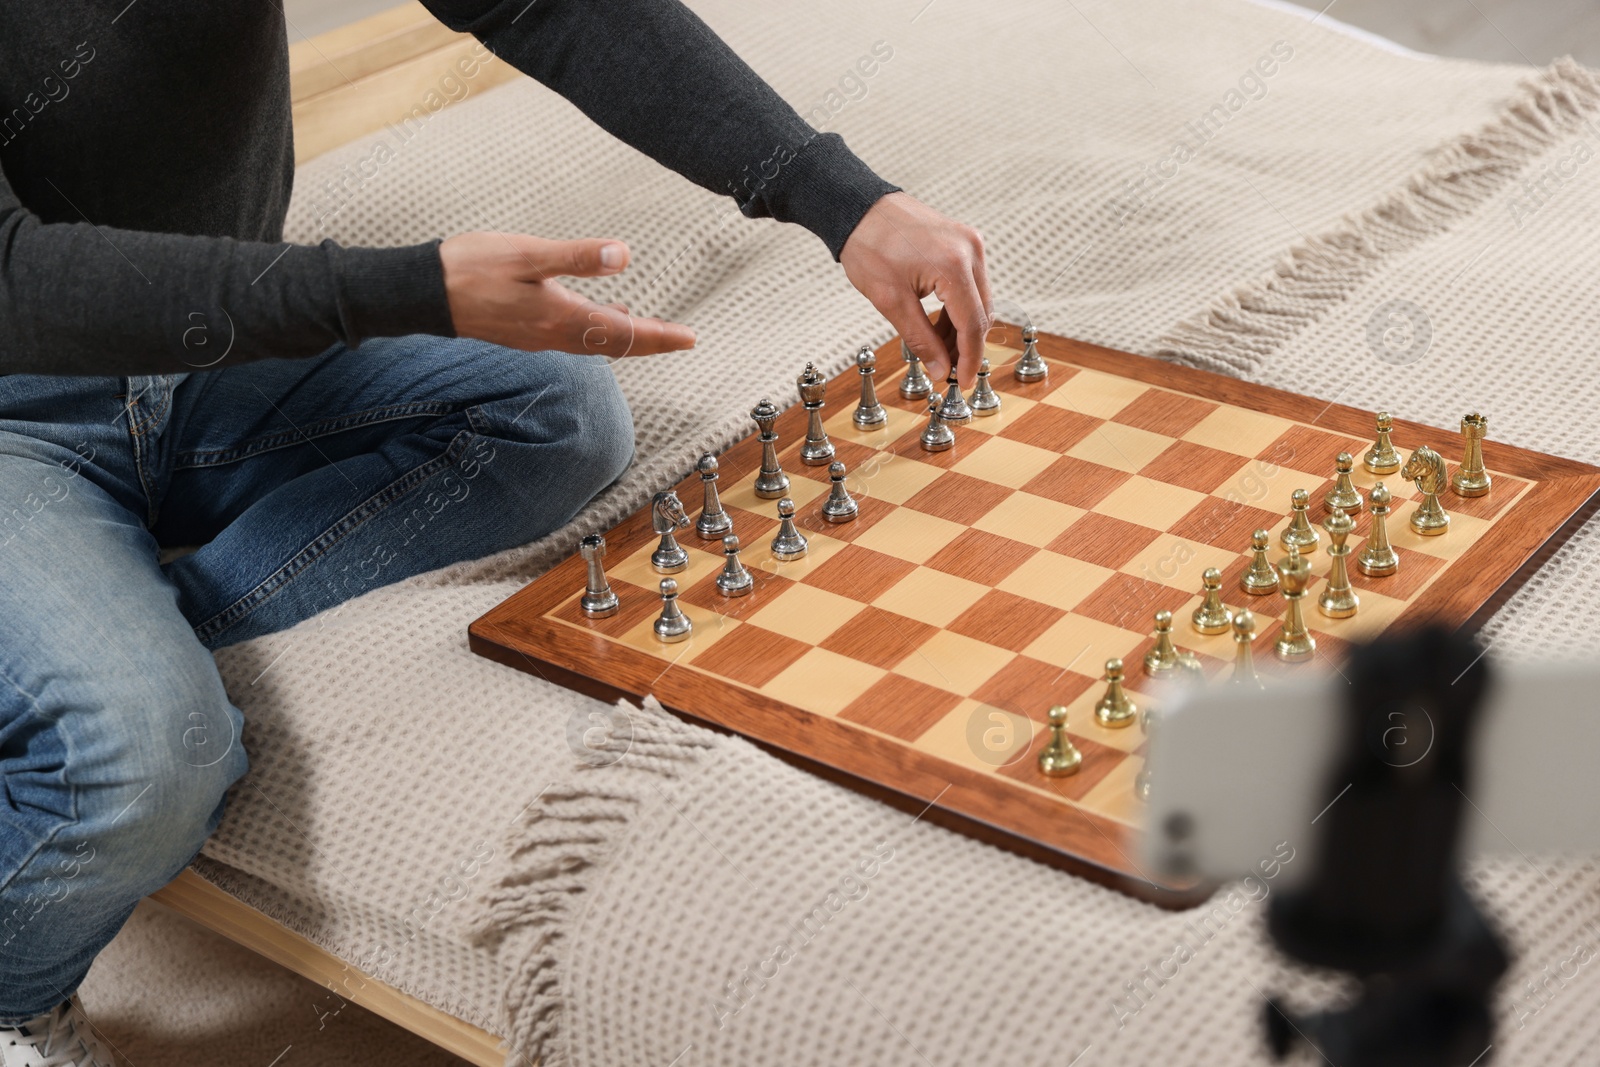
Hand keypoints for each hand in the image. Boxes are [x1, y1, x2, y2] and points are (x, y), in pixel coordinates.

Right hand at [439, 232, 695, 356]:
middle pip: (614, 345)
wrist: (422, 293)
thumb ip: (576, 257)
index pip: (623, 334)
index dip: (659, 336)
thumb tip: (623, 256)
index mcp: (561, 318)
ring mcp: (538, 336)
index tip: (690, 339)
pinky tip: (602, 317)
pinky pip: (573, 336)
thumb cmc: (472, 268)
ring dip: (624, 338)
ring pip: (594, 342)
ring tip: (651, 330)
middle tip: (683, 340)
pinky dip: (596, 331)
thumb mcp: (528, 255)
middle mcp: (554, 335)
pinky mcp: (524, 331)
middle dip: (650, 341)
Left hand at [839, 192, 992, 388]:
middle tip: (946, 369)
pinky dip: (958, 307)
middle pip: (982, 313)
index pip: (973, 325)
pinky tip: (938, 322)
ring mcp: (970, 243)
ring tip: (938, 348)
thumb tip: (942, 370)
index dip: (970, 358)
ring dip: (962, 328)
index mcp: (954, 266)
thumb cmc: (869, 246)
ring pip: (978, 300)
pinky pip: (970, 283)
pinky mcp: (963, 241)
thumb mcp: (891, 301)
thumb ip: (921, 339)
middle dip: (966, 345)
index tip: (962, 382)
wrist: (859, 208)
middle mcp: (970, 251)